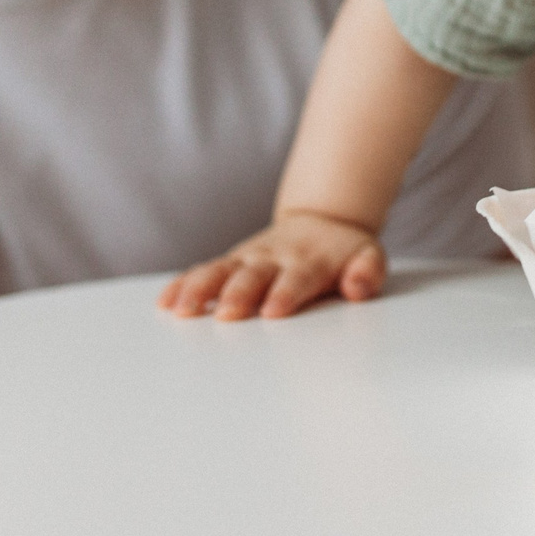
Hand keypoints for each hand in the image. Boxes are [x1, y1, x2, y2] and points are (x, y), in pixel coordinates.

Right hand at [158, 211, 385, 319]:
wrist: (321, 222)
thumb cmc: (343, 253)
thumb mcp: (369, 257)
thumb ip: (367, 272)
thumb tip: (358, 286)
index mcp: (309, 262)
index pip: (297, 279)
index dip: (286, 293)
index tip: (273, 311)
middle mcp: (274, 259)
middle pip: (253, 276)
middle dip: (239, 294)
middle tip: (226, 313)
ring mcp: (248, 260)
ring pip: (220, 272)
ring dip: (201, 289)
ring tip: (182, 309)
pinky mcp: (229, 263)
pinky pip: (202, 272)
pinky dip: (182, 285)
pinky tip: (165, 302)